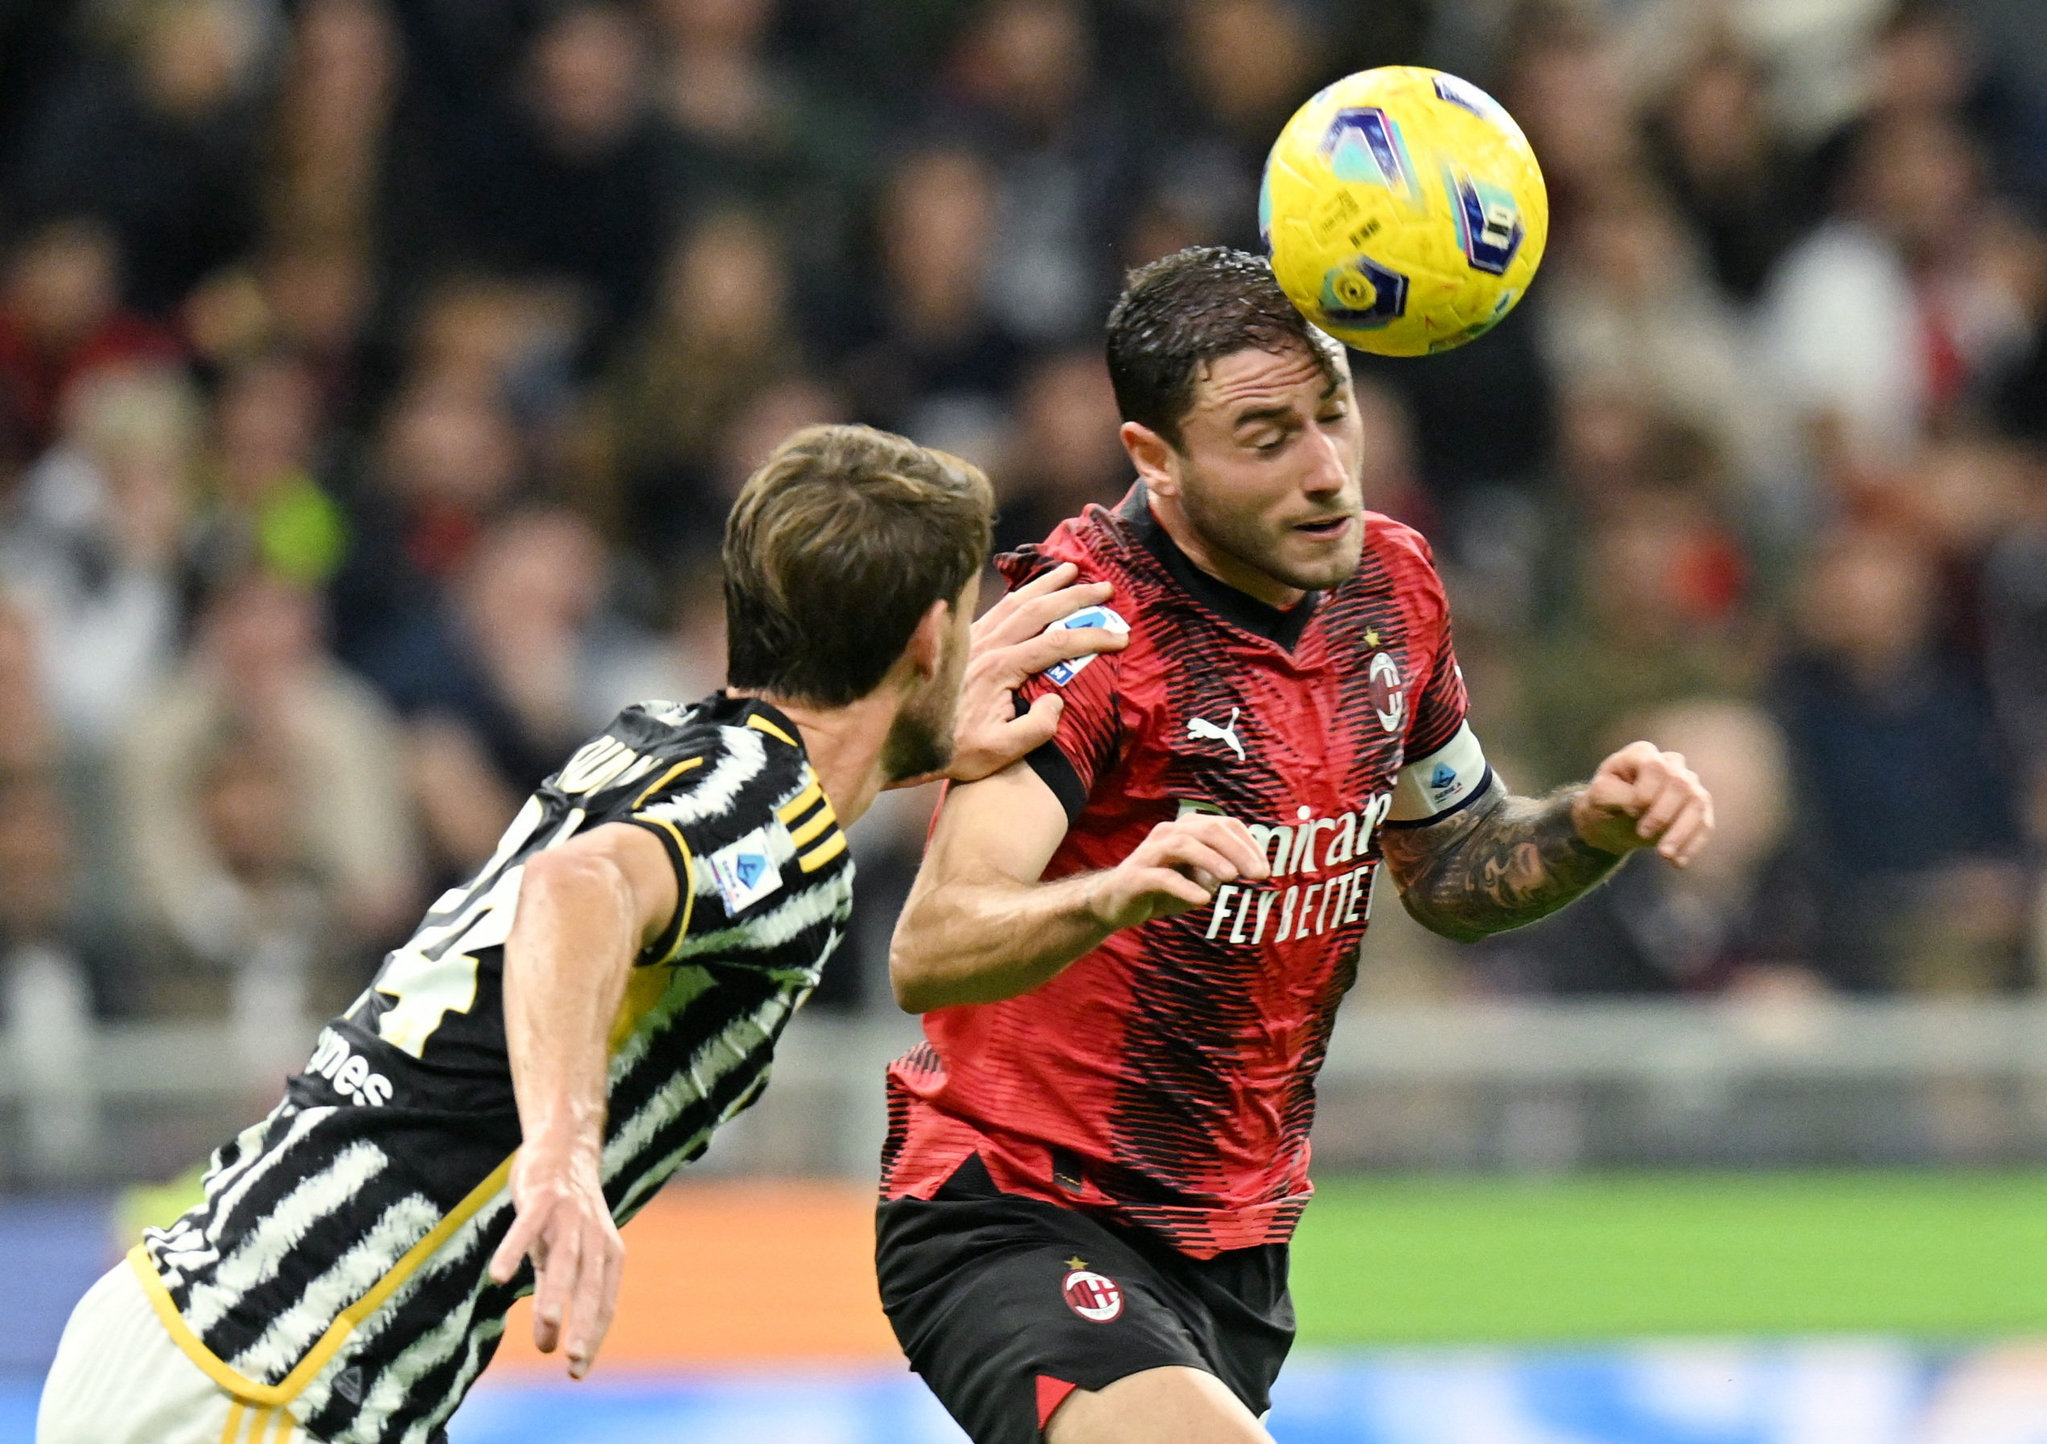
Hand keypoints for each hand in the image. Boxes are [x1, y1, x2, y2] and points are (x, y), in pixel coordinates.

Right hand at [486, 1143, 623, 1380]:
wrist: (564, 1148)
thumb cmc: (564, 1214)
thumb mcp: (565, 1255)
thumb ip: (558, 1296)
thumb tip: (547, 1345)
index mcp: (608, 1254)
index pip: (604, 1302)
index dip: (593, 1336)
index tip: (577, 1372)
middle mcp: (595, 1236)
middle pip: (590, 1286)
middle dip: (584, 1324)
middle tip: (574, 1360)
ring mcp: (570, 1215)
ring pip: (564, 1259)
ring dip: (554, 1293)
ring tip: (545, 1327)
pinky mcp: (544, 1197)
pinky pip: (527, 1226)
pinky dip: (514, 1250)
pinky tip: (500, 1276)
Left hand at [938, 562, 1129, 784]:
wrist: (900, 741)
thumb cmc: (952, 751)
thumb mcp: (997, 753)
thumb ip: (1033, 731)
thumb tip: (1056, 701)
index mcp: (1000, 669)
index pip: (1057, 645)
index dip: (1093, 639)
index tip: (1121, 638)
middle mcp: (986, 645)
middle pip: (1039, 610)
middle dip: (1075, 596)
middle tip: (1106, 586)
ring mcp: (971, 638)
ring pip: (1015, 600)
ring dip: (1046, 582)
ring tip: (1072, 568)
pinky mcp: (961, 639)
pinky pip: (995, 606)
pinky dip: (1017, 591)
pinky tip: (1029, 588)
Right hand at [1087, 814, 1271, 929]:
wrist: (1114, 902)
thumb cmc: (1162, 887)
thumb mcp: (1197, 878)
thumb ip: (1220, 870)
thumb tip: (1247, 870)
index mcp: (1187, 829)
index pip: (1225, 825)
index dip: (1249, 844)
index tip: (1265, 869)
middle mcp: (1169, 833)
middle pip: (1208, 830)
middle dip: (1237, 850)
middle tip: (1259, 874)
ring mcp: (1150, 853)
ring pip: (1184, 845)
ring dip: (1211, 859)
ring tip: (1232, 878)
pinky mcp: (1136, 876)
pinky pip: (1162, 877)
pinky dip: (1185, 887)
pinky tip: (1202, 900)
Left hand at [1570, 741, 1714, 865]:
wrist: (1611, 820)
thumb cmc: (1603, 802)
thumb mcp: (1597, 797)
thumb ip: (1615, 795)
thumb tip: (1638, 805)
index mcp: (1643, 754)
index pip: (1655, 767)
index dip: (1646, 792)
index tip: (1630, 812)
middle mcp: (1671, 765)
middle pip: (1680, 784)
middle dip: (1663, 814)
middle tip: (1643, 834)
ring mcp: (1688, 785)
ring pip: (1698, 803)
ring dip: (1682, 832)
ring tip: (1665, 856)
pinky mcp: (1698, 809)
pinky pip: (1705, 824)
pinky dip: (1693, 845)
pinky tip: (1678, 863)